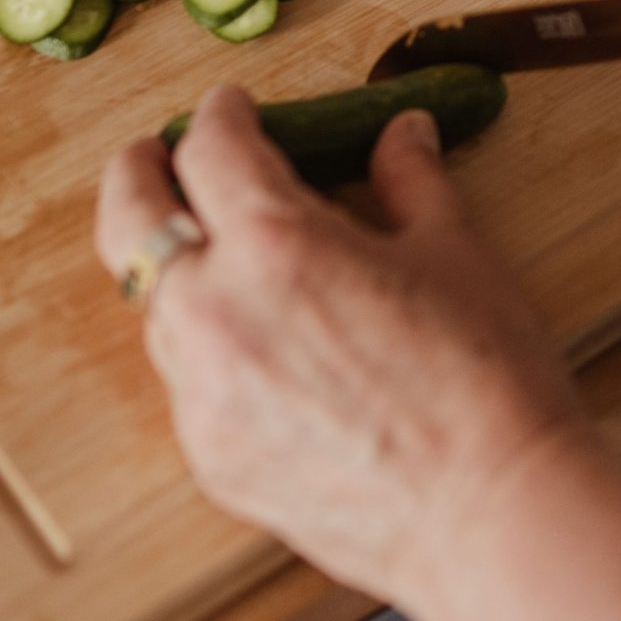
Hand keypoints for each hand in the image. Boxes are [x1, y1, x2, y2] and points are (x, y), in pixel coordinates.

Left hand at [93, 89, 589, 607]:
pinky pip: (187, 380)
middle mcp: (216, 311)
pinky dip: (207, 345)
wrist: (489, 511)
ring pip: (155, 304)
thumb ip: (411, 182)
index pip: (211, 150)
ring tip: (214, 251)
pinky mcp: (211, 456)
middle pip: (131, 218)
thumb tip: (401, 133)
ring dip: (175, 264)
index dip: (221, 115)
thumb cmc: (485, 381)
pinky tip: (256, 343)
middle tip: (156, 153)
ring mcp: (203, 393)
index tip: (232, 108)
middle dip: (138, 172)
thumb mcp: (457, 254)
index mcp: (275, 244)